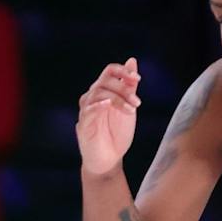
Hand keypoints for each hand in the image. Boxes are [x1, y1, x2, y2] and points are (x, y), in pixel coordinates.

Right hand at [76, 58, 141, 176]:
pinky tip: (109, 105)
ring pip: (98, 92)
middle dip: (124, 89)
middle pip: (105, 80)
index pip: (109, 71)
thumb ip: (129, 86)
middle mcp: (93, 97)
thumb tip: (132, 60)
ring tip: (131, 110)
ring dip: (117, 98)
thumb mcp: (128, 107)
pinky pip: (88, 109)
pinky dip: (99, 104)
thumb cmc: (117, 134)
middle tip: (138, 102)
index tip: (137, 79)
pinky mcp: (84, 124)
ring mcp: (87, 110)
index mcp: (104, 91)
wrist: (109, 160)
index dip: (123, 71)